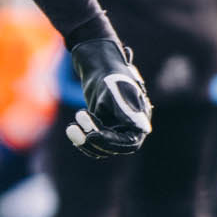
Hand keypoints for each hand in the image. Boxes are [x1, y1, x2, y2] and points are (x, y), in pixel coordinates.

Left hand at [67, 31, 152, 156]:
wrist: (100, 66)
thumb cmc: (110, 77)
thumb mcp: (116, 94)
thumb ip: (127, 112)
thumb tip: (144, 130)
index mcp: (139, 120)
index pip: (129, 143)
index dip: (110, 142)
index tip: (91, 135)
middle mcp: (130, 129)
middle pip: (113, 148)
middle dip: (93, 139)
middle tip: (77, 122)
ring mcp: (116, 131)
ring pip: (101, 149)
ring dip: (84, 141)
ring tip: (72, 126)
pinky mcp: (103, 130)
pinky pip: (92, 144)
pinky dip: (81, 139)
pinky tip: (72, 127)